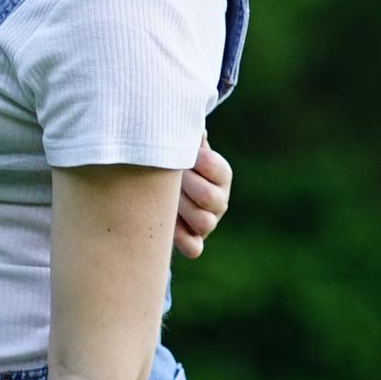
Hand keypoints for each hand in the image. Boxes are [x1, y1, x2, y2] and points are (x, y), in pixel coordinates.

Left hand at [173, 137, 232, 259]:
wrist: (160, 189)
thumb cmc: (173, 162)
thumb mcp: (182, 148)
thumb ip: (187, 138)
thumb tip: (196, 131)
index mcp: (221, 174)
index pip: (215, 167)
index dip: (195, 161)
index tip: (178, 154)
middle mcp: (220, 200)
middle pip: (209, 197)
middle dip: (184, 185)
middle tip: (166, 178)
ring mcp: (208, 222)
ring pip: (204, 222)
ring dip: (181, 209)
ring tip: (165, 199)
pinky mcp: (194, 241)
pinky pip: (194, 248)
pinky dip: (181, 239)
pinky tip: (167, 224)